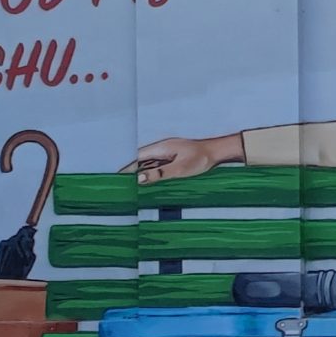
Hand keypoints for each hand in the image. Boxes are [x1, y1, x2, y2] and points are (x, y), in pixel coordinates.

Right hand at [122, 134, 244, 183]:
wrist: (219, 153)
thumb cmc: (201, 159)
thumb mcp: (179, 169)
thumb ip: (159, 174)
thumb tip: (139, 178)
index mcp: (160, 148)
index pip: (137, 158)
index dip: (126, 168)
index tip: (116, 178)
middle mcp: (162, 149)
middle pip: (141, 161)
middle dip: (132, 172)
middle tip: (120, 186)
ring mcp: (168, 154)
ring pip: (150, 165)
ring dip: (142, 174)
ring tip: (130, 188)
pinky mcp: (174, 159)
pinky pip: (159, 167)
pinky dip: (152, 175)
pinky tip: (149, 184)